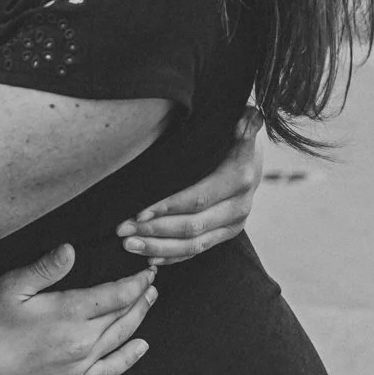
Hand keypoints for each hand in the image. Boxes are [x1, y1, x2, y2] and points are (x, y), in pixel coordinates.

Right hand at [0, 245, 153, 374]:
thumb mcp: (12, 286)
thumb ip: (45, 268)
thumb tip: (71, 249)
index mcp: (68, 312)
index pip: (115, 294)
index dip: (134, 282)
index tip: (147, 271)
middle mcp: (81, 340)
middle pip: (123, 316)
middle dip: (140, 297)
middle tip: (152, 283)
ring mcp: (79, 363)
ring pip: (121, 339)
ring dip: (138, 320)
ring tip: (149, 303)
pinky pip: (111, 369)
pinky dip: (129, 357)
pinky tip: (140, 347)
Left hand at [117, 109, 262, 264]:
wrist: (251, 153)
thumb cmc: (229, 132)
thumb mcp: (236, 121)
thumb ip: (242, 121)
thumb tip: (249, 116)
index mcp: (240, 177)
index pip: (199, 198)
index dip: (167, 207)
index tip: (137, 212)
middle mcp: (240, 205)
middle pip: (193, 226)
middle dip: (155, 231)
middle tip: (122, 231)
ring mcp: (235, 223)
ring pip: (195, 244)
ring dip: (159, 247)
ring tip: (128, 245)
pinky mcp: (227, 233)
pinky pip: (199, 250)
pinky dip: (174, 256)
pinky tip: (150, 258)